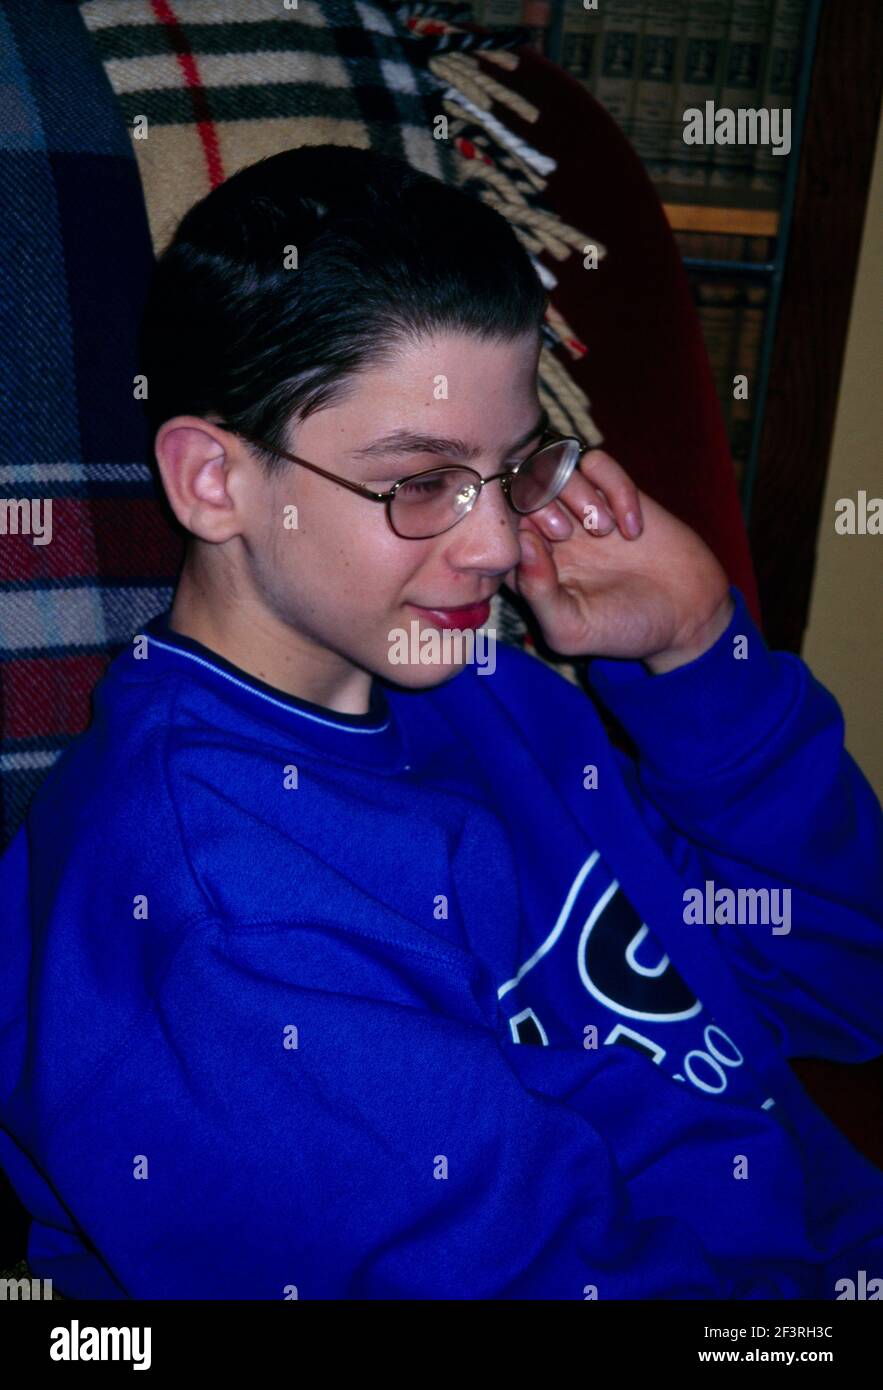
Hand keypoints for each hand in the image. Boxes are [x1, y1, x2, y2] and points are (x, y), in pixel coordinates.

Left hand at [503, 449, 734, 671]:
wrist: (688, 617)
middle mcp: (548, 532)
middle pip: (518, 487)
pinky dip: (615, 488)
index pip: (496, 528)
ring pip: (554, 466)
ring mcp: (581, 509)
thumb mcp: (572, 628)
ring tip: (606, 532)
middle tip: (567, 535)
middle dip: (537, 503)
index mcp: (527, 566)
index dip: (510, 528)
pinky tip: (634, 528)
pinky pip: (598, 463)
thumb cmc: (624, 630)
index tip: (541, 547)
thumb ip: (537, 592)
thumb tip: (520, 543)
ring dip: (577, 494)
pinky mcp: (616, 492)